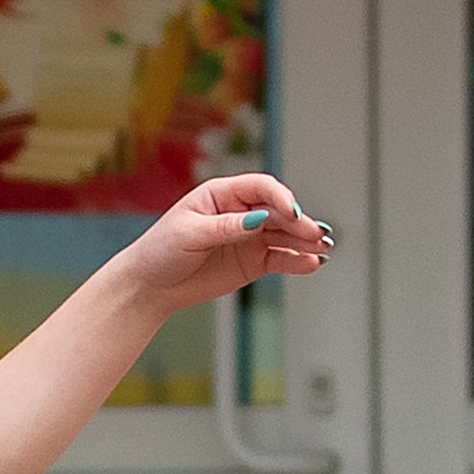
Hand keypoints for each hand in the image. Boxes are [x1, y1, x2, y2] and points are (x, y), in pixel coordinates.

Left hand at [124, 174, 334, 319]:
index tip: (292, 213)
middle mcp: (240, 212)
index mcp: (222, 194)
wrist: (150, 286)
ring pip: (285, 235)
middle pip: (278, 211)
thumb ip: (225, 227)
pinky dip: (296, 261)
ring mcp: (249, 237)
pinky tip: (311, 264)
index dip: (279, 198)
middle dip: (299, 222)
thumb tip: (258, 220)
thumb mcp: (189, 234)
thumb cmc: (160, 251)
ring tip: (322, 249)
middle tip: (315, 234)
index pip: (260, 188)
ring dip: (305, 241)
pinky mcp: (253, 261)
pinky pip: (281, 258)